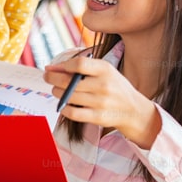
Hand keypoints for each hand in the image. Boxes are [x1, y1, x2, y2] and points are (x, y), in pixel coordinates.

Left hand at [44, 55, 161, 147]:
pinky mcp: (98, 117)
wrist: (133, 110)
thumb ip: (81, 66)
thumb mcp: (104, 71)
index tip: (56, 67)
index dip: (63, 65)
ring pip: (68, 97)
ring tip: (57, 90)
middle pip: (69, 81)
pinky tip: (64, 104)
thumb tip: (52, 68)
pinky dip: (64, 108)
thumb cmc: (114, 86)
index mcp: (105, 69)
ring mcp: (101, 102)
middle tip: (48, 77)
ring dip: (57, 92)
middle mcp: (104, 85)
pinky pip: (73, 113)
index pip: (79, 64)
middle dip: (53, 79)